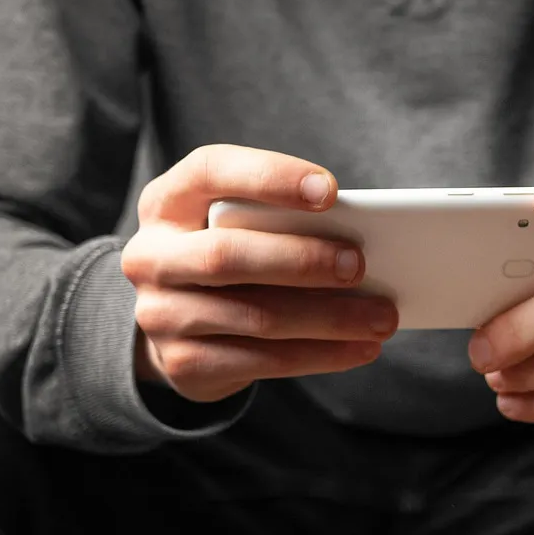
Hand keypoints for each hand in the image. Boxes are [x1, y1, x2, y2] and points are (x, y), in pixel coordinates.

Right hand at [122, 144, 397, 402]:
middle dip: (302, 260)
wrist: (177, 325)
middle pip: (227, 255)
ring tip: (382, 318)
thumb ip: (280, 221)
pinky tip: (360, 349)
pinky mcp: (181, 362)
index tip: (331, 191)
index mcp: (168, 201)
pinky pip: (261, 362)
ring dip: (328, 319)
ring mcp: (160, 313)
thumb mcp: (238, 225)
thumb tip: (361, 242)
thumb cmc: (231, 255)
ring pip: (254, 316)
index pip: (210, 172)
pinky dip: (320, 355)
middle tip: (361, 265)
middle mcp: (151, 255)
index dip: (270, 178)